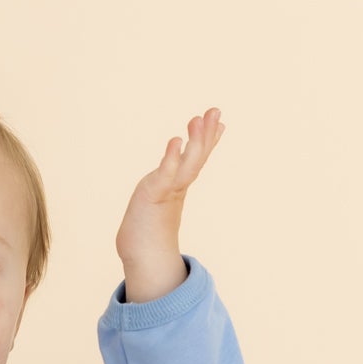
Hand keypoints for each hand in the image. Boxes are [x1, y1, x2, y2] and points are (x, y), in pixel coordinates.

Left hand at [115, 108, 225, 260]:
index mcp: (180, 183)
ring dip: (195, 141)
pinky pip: (166, 173)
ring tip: (198, 118)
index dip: (209, 139)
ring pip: (187, 163)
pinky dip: (172, 158)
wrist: (142, 253)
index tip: (220, 120)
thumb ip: (166, 185)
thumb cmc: (148, 224)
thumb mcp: (159, 197)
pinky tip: (176, 141)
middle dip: (206, 134)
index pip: (198, 157)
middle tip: (215, 110)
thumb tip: (173, 175)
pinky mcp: (155, 194)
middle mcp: (178, 185)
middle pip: (197, 156)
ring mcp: (169, 190)